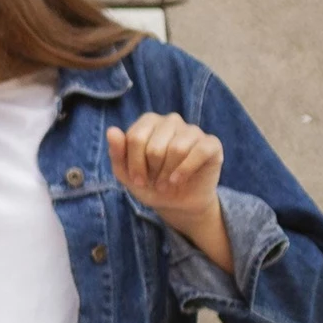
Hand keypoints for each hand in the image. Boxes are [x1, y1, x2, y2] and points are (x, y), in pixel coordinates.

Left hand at [107, 112, 230, 267]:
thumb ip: (117, 153)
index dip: (134, 164)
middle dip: (152, 171)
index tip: (136, 180)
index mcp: (149, 122)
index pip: (135, 138)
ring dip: (168, 174)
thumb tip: (111, 130)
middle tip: (155, 182)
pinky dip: (185, 170)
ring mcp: (193, 130)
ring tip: (166, 184)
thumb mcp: (127, 174)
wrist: (177, 202)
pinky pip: (200, 151)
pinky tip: (178, 180)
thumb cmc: (150, 182)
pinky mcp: (211, 143)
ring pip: (177, 149)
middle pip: (155, 147)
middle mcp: (171, 121)